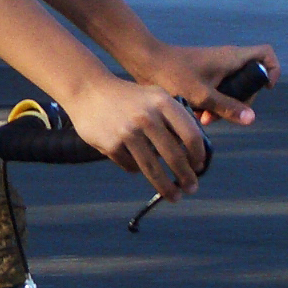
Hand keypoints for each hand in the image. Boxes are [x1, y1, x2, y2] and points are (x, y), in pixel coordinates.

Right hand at [61, 74, 210, 201]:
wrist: (88, 90)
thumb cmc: (129, 97)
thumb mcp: (154, 96)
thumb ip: (174, 119)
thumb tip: (193, 153)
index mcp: (162, 102)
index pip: (191, 135)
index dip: (198, 155)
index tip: (199, 166)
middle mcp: (146, 116)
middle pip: (174, 156)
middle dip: (186, 177)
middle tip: (191, 188)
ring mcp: (127, 132)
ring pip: (153, 169)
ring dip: (166, 187)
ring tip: (174, 197)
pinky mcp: (111, 145)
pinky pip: (131, 166)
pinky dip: (136, 169)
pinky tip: (136, 165)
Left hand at [131, 42, 280, 125]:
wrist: (145, 62)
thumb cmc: (172, 73)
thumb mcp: (201, 95)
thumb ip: (227, 108)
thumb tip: (252, 119)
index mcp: (232, 58)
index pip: (266, 54)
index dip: (272, 70)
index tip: (265, 89)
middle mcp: (227, 60)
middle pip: (250, 81)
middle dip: (240, 102)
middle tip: (224, 114)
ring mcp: (216, 67)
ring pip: (232, 90)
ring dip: (223, 107)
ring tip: (204, 118)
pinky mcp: (203, 75)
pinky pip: (217, 91)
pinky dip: (211, 103)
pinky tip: (196, 114)